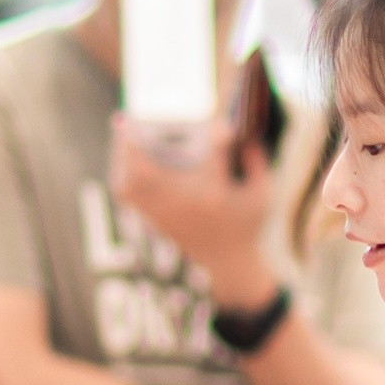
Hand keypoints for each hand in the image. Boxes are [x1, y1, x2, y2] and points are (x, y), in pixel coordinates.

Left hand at [107, 114, 276, 304]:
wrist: (227, 264)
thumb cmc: (246, 224)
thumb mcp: (263, 194)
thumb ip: (256, 160)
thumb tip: (242, 130)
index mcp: (216, 195)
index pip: (215, 154)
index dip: (219, 135)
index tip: (221, 125)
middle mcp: (185, 204)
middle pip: (148, 170)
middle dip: (133, 143)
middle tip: (126, 120)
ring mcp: (166, 214)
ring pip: (131, 182)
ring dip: (122, 157)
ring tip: (122, 133)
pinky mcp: (155, 220)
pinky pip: (128, 194)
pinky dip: (122, 173)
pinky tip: (123, 158)